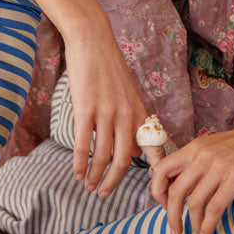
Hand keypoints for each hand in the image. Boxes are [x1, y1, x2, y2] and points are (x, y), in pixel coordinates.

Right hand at [62, 25, 163, 196]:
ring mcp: (107, 112)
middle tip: (104, 193)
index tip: (156, 192)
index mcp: (140, 112)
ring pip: (104, 156)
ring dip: (95, 175)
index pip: (154, 148)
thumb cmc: (108, 66)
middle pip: (125, 160)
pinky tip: (77, 173)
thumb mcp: (128, 93)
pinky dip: (80, 163)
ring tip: (88, 185)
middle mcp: (127, 115)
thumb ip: (133, 121)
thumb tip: (137, 151)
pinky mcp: (86, 109)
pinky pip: (84, 145)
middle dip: (114, 181)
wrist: (93, 39)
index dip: (156, 173)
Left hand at [150, 117, 233, 233]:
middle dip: (170, 216)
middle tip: (174, 231)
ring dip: (190, 224)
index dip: (158, 191)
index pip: (161, 169)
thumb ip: (201, 161)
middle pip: (174, 191)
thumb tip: (187, 183)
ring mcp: (219, 166)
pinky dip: (208, 225)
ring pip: (193, 203)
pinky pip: (214, 208)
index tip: (166, 206)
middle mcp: (202, 155)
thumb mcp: (218, 146)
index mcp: (195, 147)